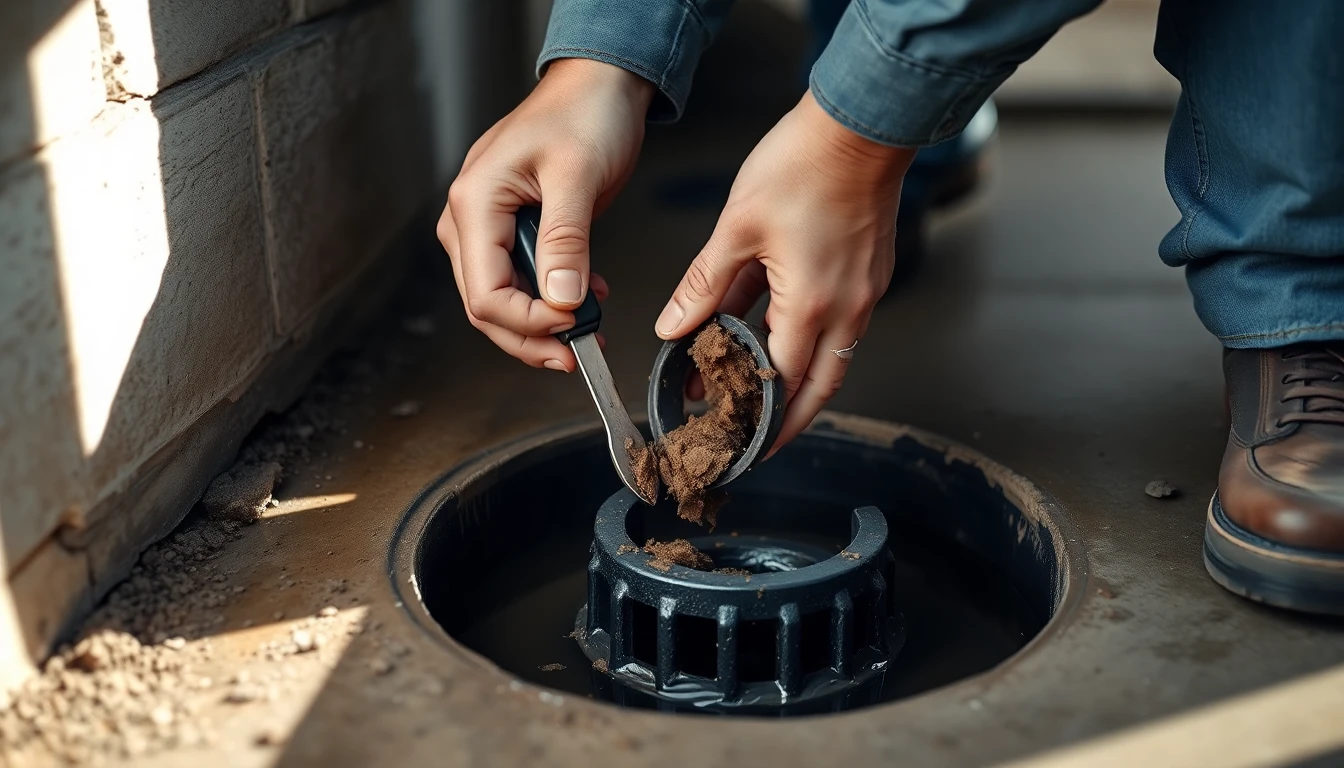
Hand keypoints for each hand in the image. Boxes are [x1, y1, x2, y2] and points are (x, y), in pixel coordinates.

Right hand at [437, 59, 654, 370]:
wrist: (598, 85)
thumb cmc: (585, 113)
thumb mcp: (578, 177)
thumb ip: (566, 243)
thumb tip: (561, 302)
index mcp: (475, 202)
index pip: (486, 293)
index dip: (528, 322)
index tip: (574, 327)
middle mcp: (469, 218)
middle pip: (485, 306)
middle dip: (531, 337)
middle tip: (576, 355)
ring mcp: (485, 226)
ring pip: (500, 300)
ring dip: (540, 325)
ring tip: (586, 333)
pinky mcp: (509, 231)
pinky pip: (517, 280)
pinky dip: (548, 301)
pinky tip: (586, 302)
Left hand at [657, 92, 915, 454]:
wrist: (861, 125)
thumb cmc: (804, 164)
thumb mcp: (737, 228)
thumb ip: (703, 285)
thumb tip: (674, 327)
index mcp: (810, 305)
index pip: (781, 383)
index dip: (755, 416)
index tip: (733, 436)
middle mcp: (846, 310)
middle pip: (819, 390)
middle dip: (788, 424)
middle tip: (759, 445)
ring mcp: (863, 294)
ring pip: (833, 362)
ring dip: (799, 385)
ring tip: (760, 397)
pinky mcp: (868, 275)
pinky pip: (841, 329)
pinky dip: (812, 346)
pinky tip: (778, 337)